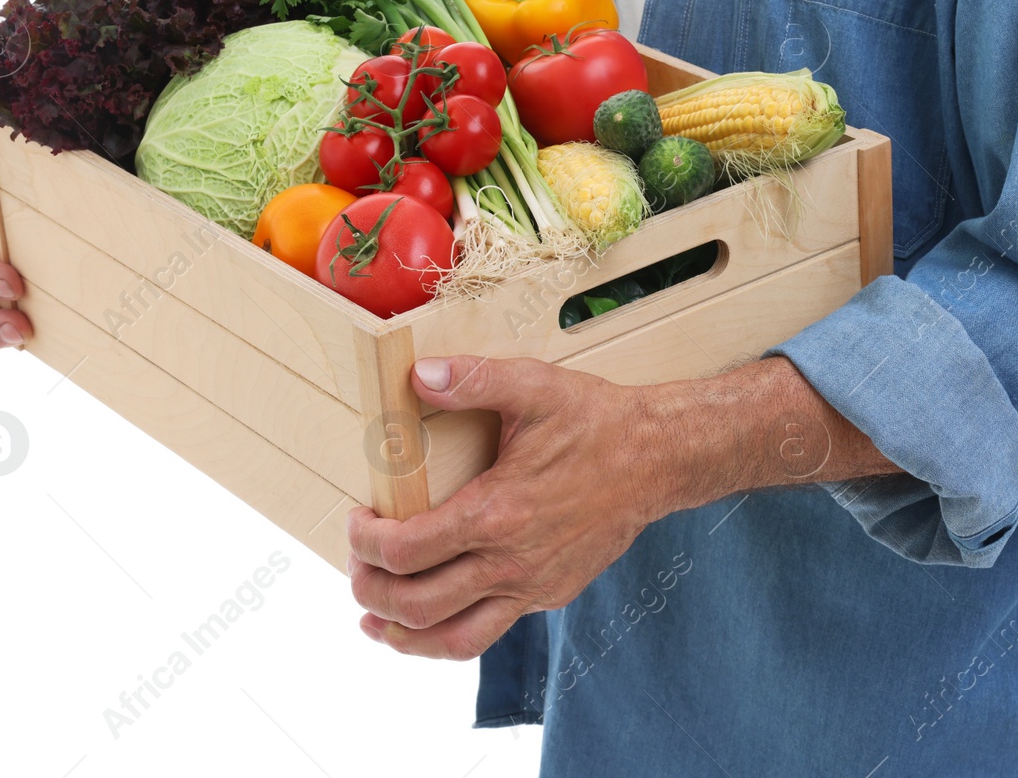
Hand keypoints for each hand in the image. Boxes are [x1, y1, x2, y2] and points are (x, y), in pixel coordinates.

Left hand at [344, 353, 901, 660]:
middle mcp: (512, 562)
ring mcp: (533, 587)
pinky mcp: (552, 594)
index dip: (366, 543)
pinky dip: (450, 632)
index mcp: (497, 513)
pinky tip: (435, 613)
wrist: (661, 458)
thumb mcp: (534, 386)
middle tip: (357, 569)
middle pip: (417, 606)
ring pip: (455, 640)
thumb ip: (472, 380)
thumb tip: (417, 377)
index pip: (407, 551)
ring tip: (377, 622)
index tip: (356, 519)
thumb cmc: (597, 421)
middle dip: (372, 592)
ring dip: (406, 637)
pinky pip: (490, 632)